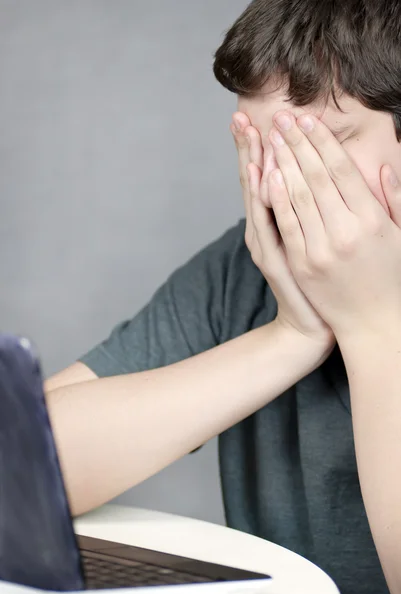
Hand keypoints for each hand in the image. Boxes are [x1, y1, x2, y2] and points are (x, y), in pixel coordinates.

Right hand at [231, 112, 335, 350]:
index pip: (264, 177)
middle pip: (253, 181)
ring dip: (252, 163)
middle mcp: (264, 230)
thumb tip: (311, 176)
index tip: (253, 116)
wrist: (309, 326)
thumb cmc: (317, 282)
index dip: (256, 148)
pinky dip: (263, 198)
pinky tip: (260, 174)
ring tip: (248, 133)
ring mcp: (266, 244)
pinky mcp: (274, 260)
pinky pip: (269, 222)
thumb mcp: (311, 239)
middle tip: (239, 116)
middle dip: (247, 148)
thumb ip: (307, 209)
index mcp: (274, 222)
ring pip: (258, 197)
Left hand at [267, 110, 400, 339]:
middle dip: (297, 143)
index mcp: (372, 219)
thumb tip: (383, 165)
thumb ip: (395, 199)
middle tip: (282, 118)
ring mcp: (320, 249)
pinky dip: (275, 197)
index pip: (342, 170)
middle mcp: (345, 231)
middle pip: (315, 176)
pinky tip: (266, 174)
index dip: (322, 141)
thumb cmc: (391, 278)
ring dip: (282, 162)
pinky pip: (286, 224)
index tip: (308, 120)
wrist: (373, 324)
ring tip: (271, 137)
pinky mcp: (302, 265)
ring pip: (297, 195)